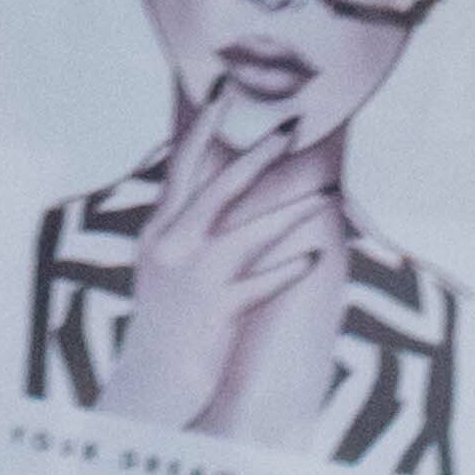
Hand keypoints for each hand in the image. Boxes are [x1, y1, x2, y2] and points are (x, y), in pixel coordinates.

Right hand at [94, 84, 349, 431]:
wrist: (149, 384)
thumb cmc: (164, 325)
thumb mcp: (160, 267)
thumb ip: (179, 229)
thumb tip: (205, 194)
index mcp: (158, 231)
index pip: (182, 167)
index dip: (202, 127)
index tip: (222, 91)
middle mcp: (172, 246)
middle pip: (219, 188)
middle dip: (257, 155)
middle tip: (290, 126)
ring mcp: (194, 279)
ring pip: (248, 233)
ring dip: (291, 213)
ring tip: (326, 196)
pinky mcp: (215, 312)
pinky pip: (260, 283)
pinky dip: (288, 269)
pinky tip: (314, 257)